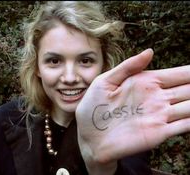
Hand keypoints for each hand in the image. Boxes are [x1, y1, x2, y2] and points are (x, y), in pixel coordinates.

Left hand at [76, 49, 189, 171]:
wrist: (89, 136)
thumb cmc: (93, 107)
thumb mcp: (106, 81)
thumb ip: (128, 66)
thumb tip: (150, 51)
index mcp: (145, 83)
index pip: (177, 74)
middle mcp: (156, 98)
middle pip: (189, 89)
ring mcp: (159, 116)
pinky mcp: (159, 133)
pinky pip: (185, 125)